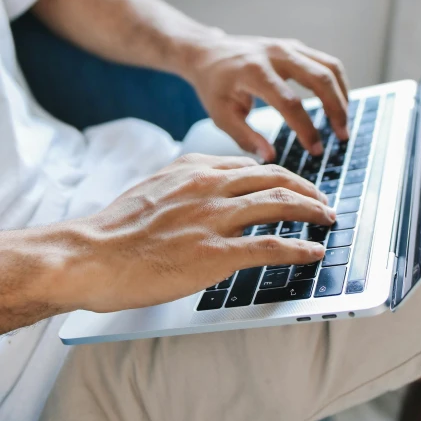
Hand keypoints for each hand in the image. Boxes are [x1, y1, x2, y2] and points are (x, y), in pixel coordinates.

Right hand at [61, 154, 333, 312]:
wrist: (92, 254)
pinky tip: (313, 251)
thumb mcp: (156, 187)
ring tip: (329, 220)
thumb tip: (213, 186)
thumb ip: (189, 183)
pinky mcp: (215, 252)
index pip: (251, 166)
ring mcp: (214, 218)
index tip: (295, 186)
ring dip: (312, 212)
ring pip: (279, 205)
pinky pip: (270, 245)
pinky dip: (298, 248)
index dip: (281, 176)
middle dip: (307, 188)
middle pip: (274, 178)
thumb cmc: (118, 227)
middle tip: (323, 201)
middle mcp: (210, 185)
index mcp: (196, 168)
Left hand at [185, 33, 348, 159]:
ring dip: (343, 95)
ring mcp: (287, 46)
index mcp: (254, 71)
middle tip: (342, 136)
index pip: (290, 102)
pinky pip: (325, 62)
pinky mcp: (294, 46)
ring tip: (344, 122)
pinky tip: (338, 103)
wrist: (208, 52)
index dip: (306, 129)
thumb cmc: (214, 86)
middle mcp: (275, 54)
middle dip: (336, 109)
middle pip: (319, 78)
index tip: (316, 150)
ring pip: (329, 66)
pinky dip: (337, 83)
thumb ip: (245, 137)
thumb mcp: (220, 115)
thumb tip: (270, 157)